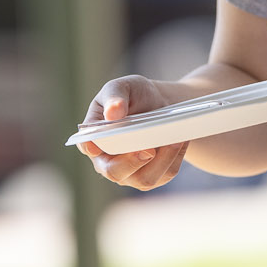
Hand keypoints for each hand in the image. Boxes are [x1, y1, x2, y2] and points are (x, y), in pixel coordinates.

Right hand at [79, 75, 189, 189]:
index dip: (91, 147)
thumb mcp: (123, 86)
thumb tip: (112, 113)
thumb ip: (115, 96)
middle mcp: (108, 160)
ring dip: (161, 160)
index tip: (98, 145)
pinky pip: (165, 174)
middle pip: (114, 172)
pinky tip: (178, 141)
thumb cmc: (133, 95)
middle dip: (131, 162)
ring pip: (144, 179)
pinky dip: (174, 158)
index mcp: (94, 137)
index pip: (87, 145)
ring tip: (173, 140)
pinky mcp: (153, 176)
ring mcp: (130, 173)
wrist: (157, 103)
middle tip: (148, 149)